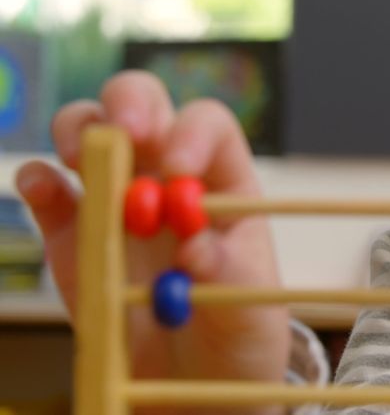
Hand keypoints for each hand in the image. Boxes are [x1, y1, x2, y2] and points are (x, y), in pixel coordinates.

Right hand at [16, 70, 288, 413]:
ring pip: (90, 131)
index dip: (192, 133)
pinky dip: (37, 179)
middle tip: (124, 133)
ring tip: (84, 162)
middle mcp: (166, 175)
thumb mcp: (252, 315)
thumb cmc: (237, 336)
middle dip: (129, 104)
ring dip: (81, 131)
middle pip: (144, 106)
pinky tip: (44, 189)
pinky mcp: (70, 233)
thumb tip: (196, 247)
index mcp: (222, 182)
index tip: (179, 170)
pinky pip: (46, 191)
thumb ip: (231, 278)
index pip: (209, 126)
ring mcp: (114, 197)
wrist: (194, 385)